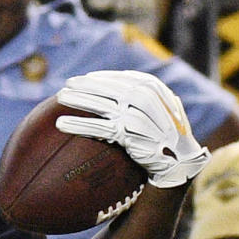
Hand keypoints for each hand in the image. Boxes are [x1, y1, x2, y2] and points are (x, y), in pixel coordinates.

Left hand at [56, 70, 209, 187]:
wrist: (178, 159)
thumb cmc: (167, 135)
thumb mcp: (161, 109)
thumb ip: (145, 97)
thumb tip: (124, 93)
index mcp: (152, 87)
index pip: (120, 78)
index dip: (99, 78)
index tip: (83, 80)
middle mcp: (143, 97)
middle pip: (107, 88)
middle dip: (85, 85)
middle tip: (66, 85)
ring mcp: (136, 115)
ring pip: (100, 104)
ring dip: (78, 99)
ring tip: (60, 98)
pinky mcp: (128, 133)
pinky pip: (98, 127)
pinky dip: (78, 124)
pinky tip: (60, 124)